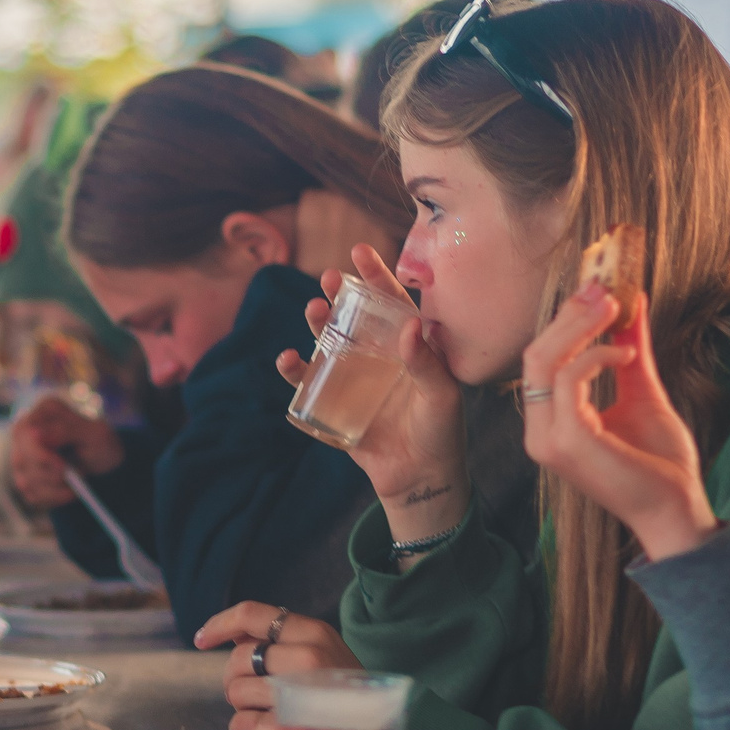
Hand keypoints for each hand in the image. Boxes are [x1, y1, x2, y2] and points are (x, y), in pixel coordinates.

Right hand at [7, 396, 122, 510]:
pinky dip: (52, 498)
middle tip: (74, 477)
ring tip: (76, 483)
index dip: (41, 455)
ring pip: (25, 481)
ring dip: (55, 489)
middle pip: (21, 460)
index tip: (64, 468)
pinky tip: (68, 491)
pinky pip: (30, 494)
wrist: (106, 466)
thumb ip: (65, 430)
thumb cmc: (101, 445)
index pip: (25, 435)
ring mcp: (22, 453)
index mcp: (44, 412)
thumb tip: (34, 433)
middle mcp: (26, 430)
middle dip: (50, 475)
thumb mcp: (93, 435)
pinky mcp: (24, 475)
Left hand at [190, 602, 357, 729]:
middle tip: (253, 695)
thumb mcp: (324, 655)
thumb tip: (233, 631)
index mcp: (314, 632)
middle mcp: (307, 656)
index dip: (219, 624)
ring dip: (241, 707)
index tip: (201, 639)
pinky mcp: (289, 727)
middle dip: (235, 679)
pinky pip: (241, 723)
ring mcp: (299, 692)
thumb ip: (282, 641)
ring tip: (266, 715)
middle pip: (237, 659)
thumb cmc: (343, 698)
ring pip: (235, 692)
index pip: (251, 614)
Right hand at [275, 244, 467, 542]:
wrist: (420, 479)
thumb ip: (427, 362)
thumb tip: (409, 324)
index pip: (391, 303)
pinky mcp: (333, 404)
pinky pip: (308, 383)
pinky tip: (289, 360)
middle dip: (339, 294)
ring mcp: (353, 379)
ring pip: (328, 342)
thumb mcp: (441, 396)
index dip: (376, 276)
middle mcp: (378, 356)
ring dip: (316, 324)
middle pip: (354, 317)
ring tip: (312, 311)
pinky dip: (295, 370)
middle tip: (329, 277)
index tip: (360, 251)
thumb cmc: (440, 433)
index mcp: (407, 347)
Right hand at [520, 284, 715, 561]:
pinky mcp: (566, 440)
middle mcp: (539, 431)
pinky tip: (627, 353)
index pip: (541, 360)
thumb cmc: (659, 462)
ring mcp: (548, 438)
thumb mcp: (642, 393)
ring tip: (617, 307)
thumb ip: (630, 352)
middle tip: (606, 288)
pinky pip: (569, 378)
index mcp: (550, 423)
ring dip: (581, 326)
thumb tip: (633, 306)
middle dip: (570, 315)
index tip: (598, 289)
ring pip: (544, 361)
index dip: (566, 320)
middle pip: (535, 354)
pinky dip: (598, 355)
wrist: (675, 507)